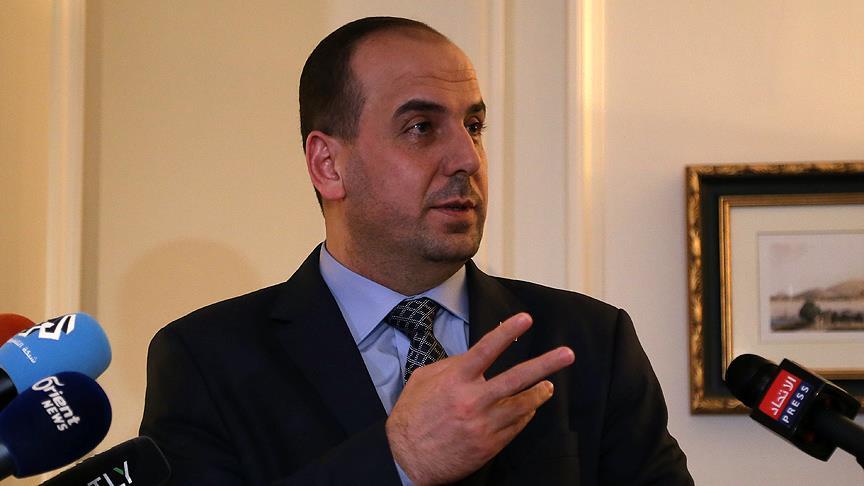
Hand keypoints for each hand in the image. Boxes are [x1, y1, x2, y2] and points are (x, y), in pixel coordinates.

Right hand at [385, 312, 574, 484]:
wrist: (407, 460)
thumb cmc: (412, 417)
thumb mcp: (423, 380)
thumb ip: (449, 365)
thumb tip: (471, 357)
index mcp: (455, 380)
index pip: (486, 349)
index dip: (507, 332)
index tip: (526, 319)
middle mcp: (473, 400)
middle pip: (517, 378)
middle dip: (545, 364)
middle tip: (567, 354)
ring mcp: (484, 424)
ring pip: (523, 404)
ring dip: (539, 392)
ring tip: (549, 386)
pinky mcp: (490, 445)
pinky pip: (516, 425)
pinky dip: (524, 414)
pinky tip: (529, 408)